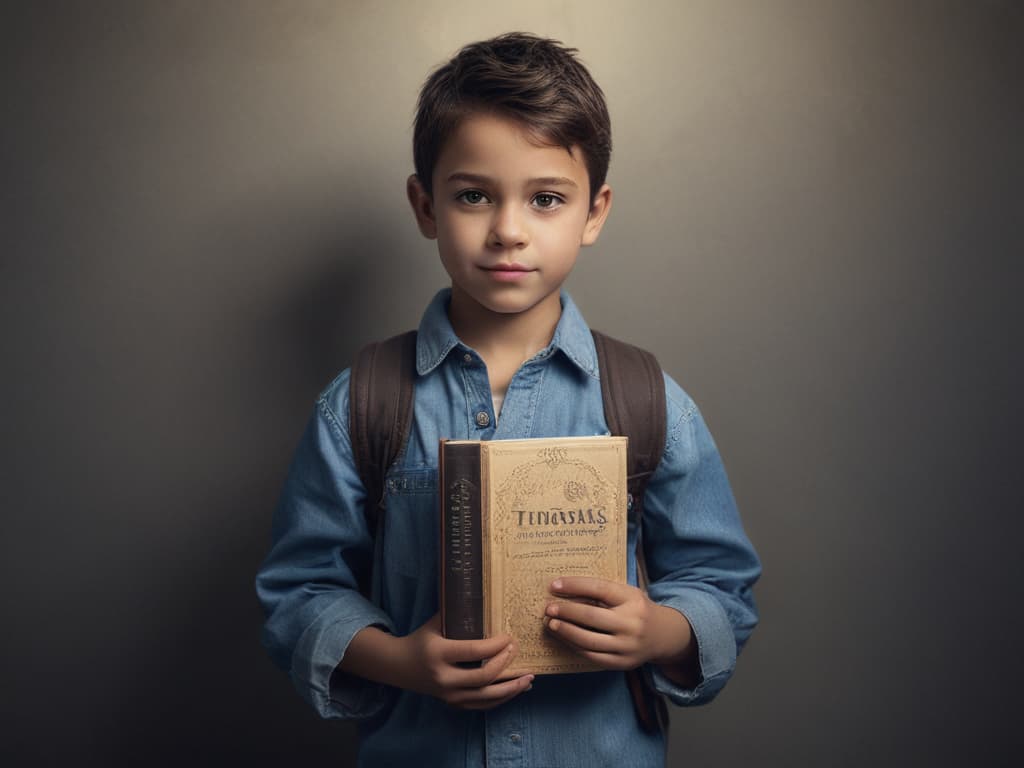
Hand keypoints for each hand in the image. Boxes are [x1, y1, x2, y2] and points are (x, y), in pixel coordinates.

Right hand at [347, 614, 533, 709]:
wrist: (399, 667)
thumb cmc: (421, 639)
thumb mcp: (435, 623)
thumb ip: (457, 612)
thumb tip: (484, 593)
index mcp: (439, 654)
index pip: (474, 651)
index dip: (496, 645)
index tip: (509, 637)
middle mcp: (444, 678)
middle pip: (484, 677)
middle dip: (506, 664)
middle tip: (518, 650)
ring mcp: (449, 695)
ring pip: (486, 697)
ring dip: (511, 688)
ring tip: (529, 678)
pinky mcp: (453, 704)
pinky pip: (482, 705)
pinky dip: (501, 699)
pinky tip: (515, 690)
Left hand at [544, 577, 696, 677]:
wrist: (663, 635)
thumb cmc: (636, 609)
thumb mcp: (626, 594)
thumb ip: (602, 592)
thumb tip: (565, 589)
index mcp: (632, 599)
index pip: (599, 589)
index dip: (575, 586)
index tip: (554, 585)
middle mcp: (631, 623)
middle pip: (591, 617)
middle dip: (566, 612)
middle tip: (548, 608)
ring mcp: (627, 646)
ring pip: (588, 640)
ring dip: (565, 632)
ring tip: (551, 624)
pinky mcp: (622, 663)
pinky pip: (592, 656)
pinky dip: (574, 646)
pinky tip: (563, 638)